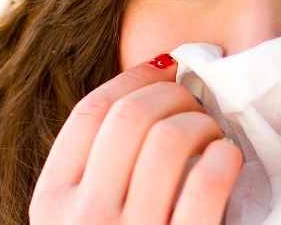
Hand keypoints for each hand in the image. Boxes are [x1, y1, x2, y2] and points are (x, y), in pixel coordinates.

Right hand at [30, 55, 243, 223]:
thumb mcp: (80, 221)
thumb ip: (98, 168)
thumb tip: (152, 78)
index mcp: (51, 204)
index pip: (91, 112)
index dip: (135, 79)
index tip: (164, 71)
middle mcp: (82, 220)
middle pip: (131, 117)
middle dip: (173, 95)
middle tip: (197, 101)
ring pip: (169, 140)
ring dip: (202, 124)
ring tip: (214, 136)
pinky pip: (206, 184)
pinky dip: (224, 160)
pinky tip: (229, 163)